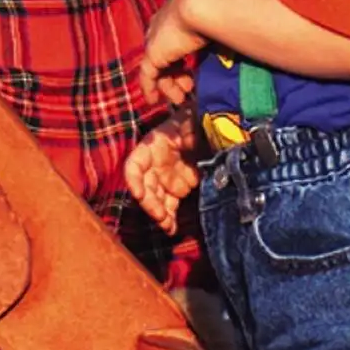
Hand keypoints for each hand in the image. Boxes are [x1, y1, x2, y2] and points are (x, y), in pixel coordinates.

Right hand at [124, 116, 200, 236]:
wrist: (216, 127)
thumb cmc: (201, 121)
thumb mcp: (193, 123)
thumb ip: (189, 135)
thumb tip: (192, 146)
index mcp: (154, 145)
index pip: (135, 164)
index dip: (133, 179)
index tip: (138, 194)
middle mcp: (155, 164)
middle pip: (144, 186)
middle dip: (150, 203)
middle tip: (160, 216)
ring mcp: (166, 177)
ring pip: (155, 199)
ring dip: (159, 214)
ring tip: (168, 227)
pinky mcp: (178, 188)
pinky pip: (170, 205)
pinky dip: (169, 218)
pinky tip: (172, 228)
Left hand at [137, 0, 206, 110]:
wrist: (200, 5)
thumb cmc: (213, 11)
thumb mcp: (213, 26)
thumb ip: (215, 38)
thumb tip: (230, 46)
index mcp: (173, 17)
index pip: (171, 43)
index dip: (179, 60)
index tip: (189, 73)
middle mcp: (161, 28)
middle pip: (164, 57)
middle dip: (175, 75)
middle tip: (189, 88)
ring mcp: (155, 41)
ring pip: (157, 69)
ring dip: (169, 85)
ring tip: (181, 98)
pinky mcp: (152, 54)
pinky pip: (147, 76)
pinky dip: (149, 89)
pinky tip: (153, 101)